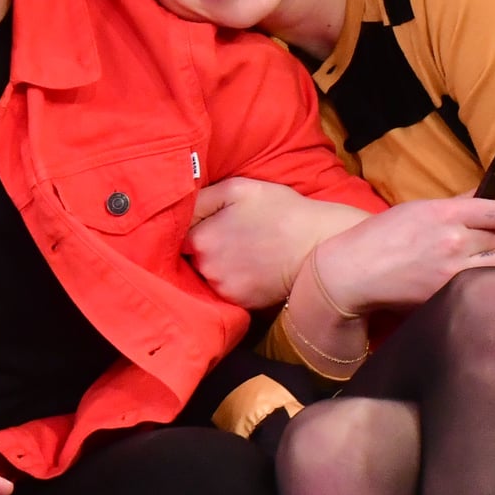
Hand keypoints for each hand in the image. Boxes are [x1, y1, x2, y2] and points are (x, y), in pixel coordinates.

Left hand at [183, 178, 370, 308]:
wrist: (318, 244)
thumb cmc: (280, 210)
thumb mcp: (237, 188)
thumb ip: (200, 199)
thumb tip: (177, 210)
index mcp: (200, 240)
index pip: (175, 238)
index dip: (190, 229)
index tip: (206, 223)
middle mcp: (207, 270)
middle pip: (191, 259)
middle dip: (204, 248)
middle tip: (230, 235)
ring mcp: (225, 290)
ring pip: (208, 277)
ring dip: (218, 266)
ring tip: (243, 251)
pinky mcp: (242, 305)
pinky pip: (227, 292)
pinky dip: (234, 282)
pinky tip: (251, 268)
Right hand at [311, 196, 494, 313]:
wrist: (355, 271)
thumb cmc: (380, 236)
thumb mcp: (417, 209)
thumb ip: (454, 204)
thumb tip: (482, 196)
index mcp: (446, 214)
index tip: (490, 221)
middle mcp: (455, 241)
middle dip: (488, 240)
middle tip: (470, 244)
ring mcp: (454, 271)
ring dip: (487, 262)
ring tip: (467, 262)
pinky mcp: (449, 294)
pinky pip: (481, 285)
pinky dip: (475, 281)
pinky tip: (458, 279)